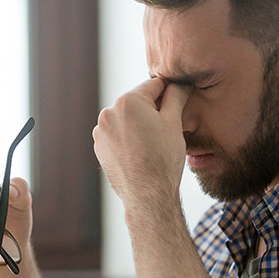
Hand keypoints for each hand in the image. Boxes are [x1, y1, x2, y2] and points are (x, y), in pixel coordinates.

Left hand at [92, 78, 189, 207]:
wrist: (147, 195)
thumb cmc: (163, 159)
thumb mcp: (174, 122)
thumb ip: (175, 96)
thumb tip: (180, 82)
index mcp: (127, 101)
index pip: (154, 85)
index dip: (169, 93)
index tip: (178, 101)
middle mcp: (108, 112)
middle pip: (137, 102)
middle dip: (152, 110)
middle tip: (166, 129)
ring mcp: (101, 131)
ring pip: (126, 118)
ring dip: (139, 124)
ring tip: (153, 143)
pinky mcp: (99, 146)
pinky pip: (117, 134)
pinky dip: (128, 138)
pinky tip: (141, 152)